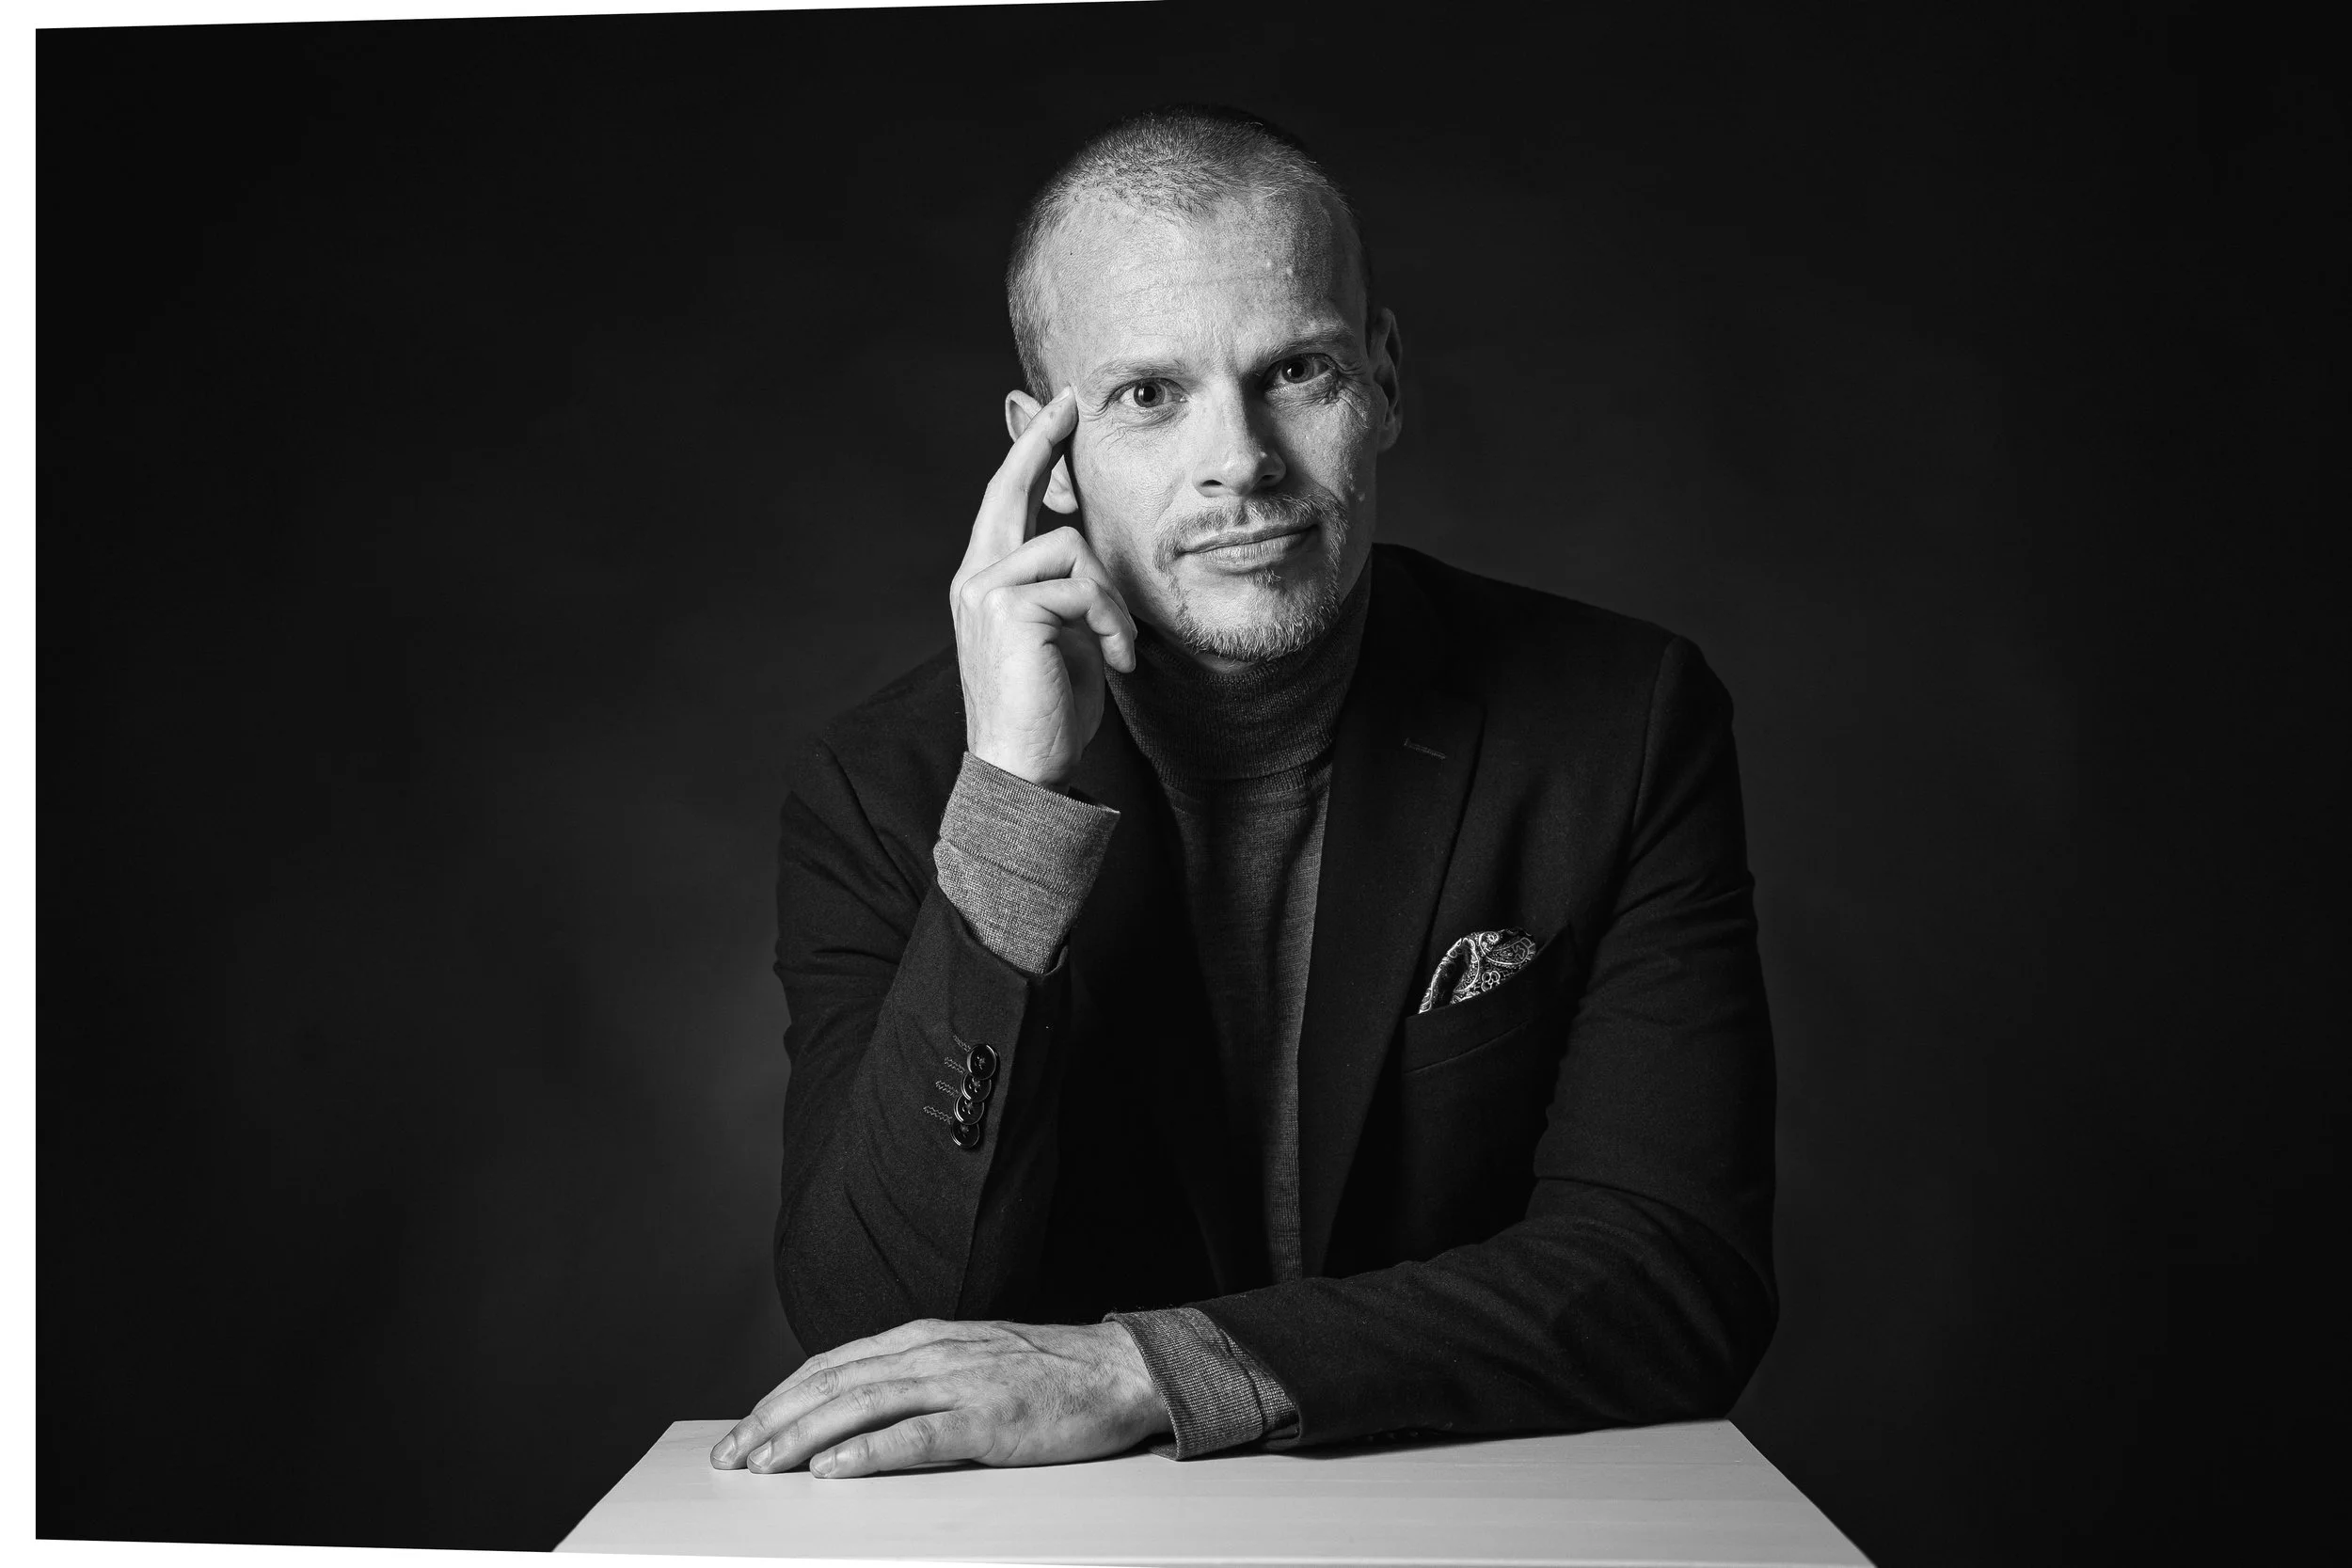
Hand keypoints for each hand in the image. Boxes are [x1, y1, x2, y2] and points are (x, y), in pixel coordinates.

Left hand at [708, 1317, 1170, 1477]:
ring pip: (861, 1406)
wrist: (1119, 1370)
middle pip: (833, 1382)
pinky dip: (867, 1453)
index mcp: (925, 1338)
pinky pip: (916, 1436)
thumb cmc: (1048, 1372)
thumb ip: (917, 1376)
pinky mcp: (988, 1422)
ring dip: (804, 1436)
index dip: (781, 1396)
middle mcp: (933, 1353)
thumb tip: (856, 1406)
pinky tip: (833, 1471)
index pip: (832, 1363)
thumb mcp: (970, 1360)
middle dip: (774, 1420)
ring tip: (765, 1463)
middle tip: (733, 1455)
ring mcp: (960, 1384)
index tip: (744, 1429)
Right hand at [951, 387, 1137, 790]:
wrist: (1025, 770)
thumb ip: (1069, 591)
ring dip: (1111, 599)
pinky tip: (1116, 660)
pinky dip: (1111, 621)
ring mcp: (985, 590)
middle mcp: (976, 578)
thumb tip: (1091, 552)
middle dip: (1041, 443)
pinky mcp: (1007, 608)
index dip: (1030, 453)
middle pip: (1011, 489)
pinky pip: (1080, 585)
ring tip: (1119, 646)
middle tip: (1070, 404)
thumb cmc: (1050, 711)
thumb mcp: (1067, 637)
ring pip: (1069, 548)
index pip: (1007, 503)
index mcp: (987, 582)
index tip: (1054, 411)